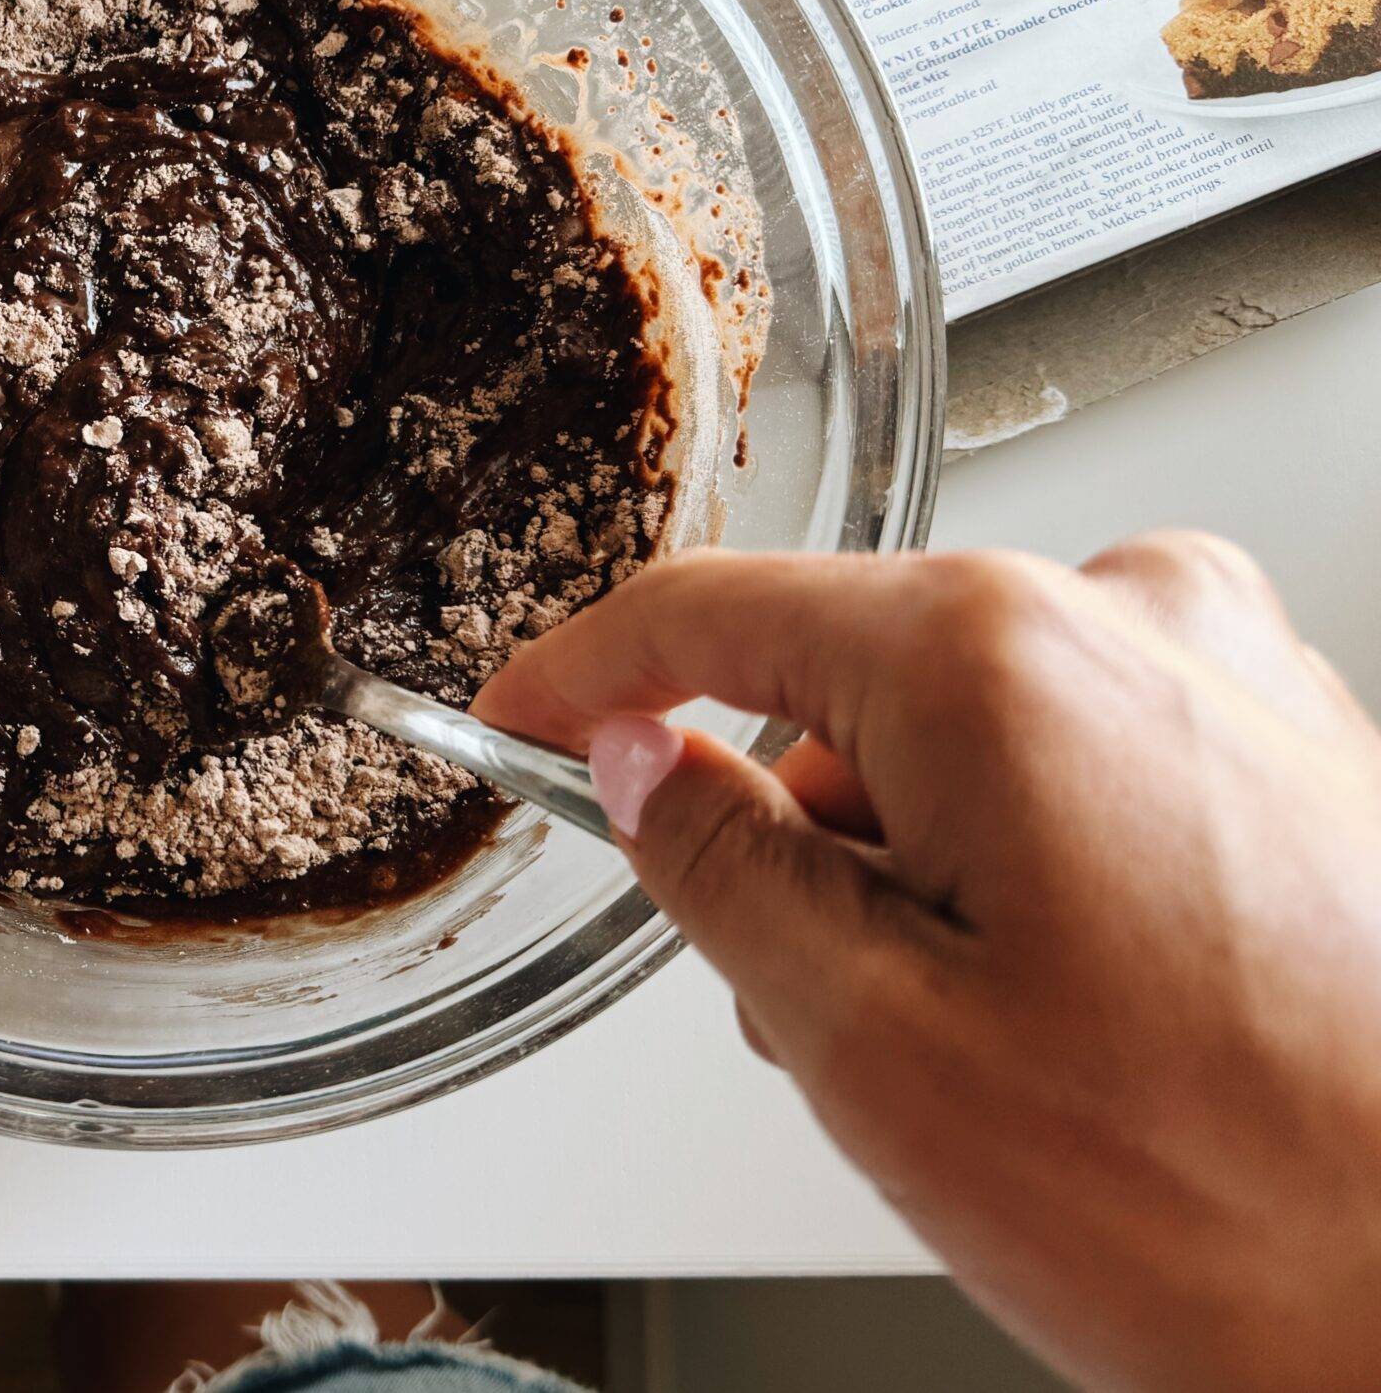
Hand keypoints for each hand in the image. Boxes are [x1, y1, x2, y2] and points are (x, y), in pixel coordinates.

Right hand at [473, 534, 1380, 1392]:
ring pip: (966, 739)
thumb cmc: (1242, 1209)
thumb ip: (721, 870)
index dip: (586, 675)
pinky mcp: (1297, 749)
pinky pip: (1082, 763)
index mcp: (1001, 656)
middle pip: (848, 690)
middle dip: (803, 841)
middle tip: (836, 1020)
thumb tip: (646, 769)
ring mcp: (1237, 677)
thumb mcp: (877, 1047)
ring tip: (1005, 1058)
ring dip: (927, 876)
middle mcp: (1135, 620)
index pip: (714, 612)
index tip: (525, 718)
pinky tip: (1091, 1023)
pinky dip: (1033, 873)